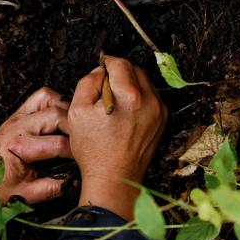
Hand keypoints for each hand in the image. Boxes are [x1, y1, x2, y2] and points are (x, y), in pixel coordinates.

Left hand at [0, 87, 71, 204]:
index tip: (82, 160)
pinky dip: (53, 102)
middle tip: (81, 141)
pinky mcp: (17, 114)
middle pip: (56, 115)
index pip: (58, 144)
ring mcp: (17, 117)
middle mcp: (17, 126)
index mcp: (19, 146)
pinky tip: (60, 117)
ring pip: (48, 98)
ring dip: (63, 109)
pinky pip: (39, 97)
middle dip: (73, 128)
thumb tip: (75, 181)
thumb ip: (53, 187)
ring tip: (72, 127)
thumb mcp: (26, 194)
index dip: (75, 153)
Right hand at [67, 58, 166, 219]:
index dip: (107, 62)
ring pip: (145, 83)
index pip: (120, 63)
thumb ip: (87, 83)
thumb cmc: (95, 150)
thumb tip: (99, 71)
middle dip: (120, 72)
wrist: (114, 178)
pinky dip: (139, 98)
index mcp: (129, 95)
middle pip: (135, 70)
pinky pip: (151, 98)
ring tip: (115, 101)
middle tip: (105, 86)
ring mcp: (158, 111)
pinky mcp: (162, 121)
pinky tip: (125, 112)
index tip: (101, 66)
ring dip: (131, 84)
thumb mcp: (78, 111)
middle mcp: (149, 100)